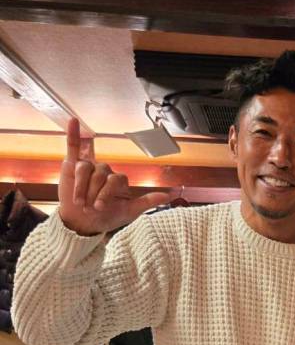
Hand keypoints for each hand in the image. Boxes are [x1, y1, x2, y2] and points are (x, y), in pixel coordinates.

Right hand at [59, 118, 169, 234]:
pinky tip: (74, 121)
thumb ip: (147, 202)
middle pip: (100, 175)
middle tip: (89, 207)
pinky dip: (74, 134)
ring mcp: (89, 167)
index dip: (106, 194)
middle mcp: (105, 171)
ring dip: (81, 186)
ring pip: (85, 169)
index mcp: (117, 180)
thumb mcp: (129, 212)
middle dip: (93, 193)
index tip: (99, 208)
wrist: (83, 223)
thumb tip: (171, 195)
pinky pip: (74, 146)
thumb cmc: (106, 217)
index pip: (114, 180)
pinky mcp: (73, 165)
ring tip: (79, 201)